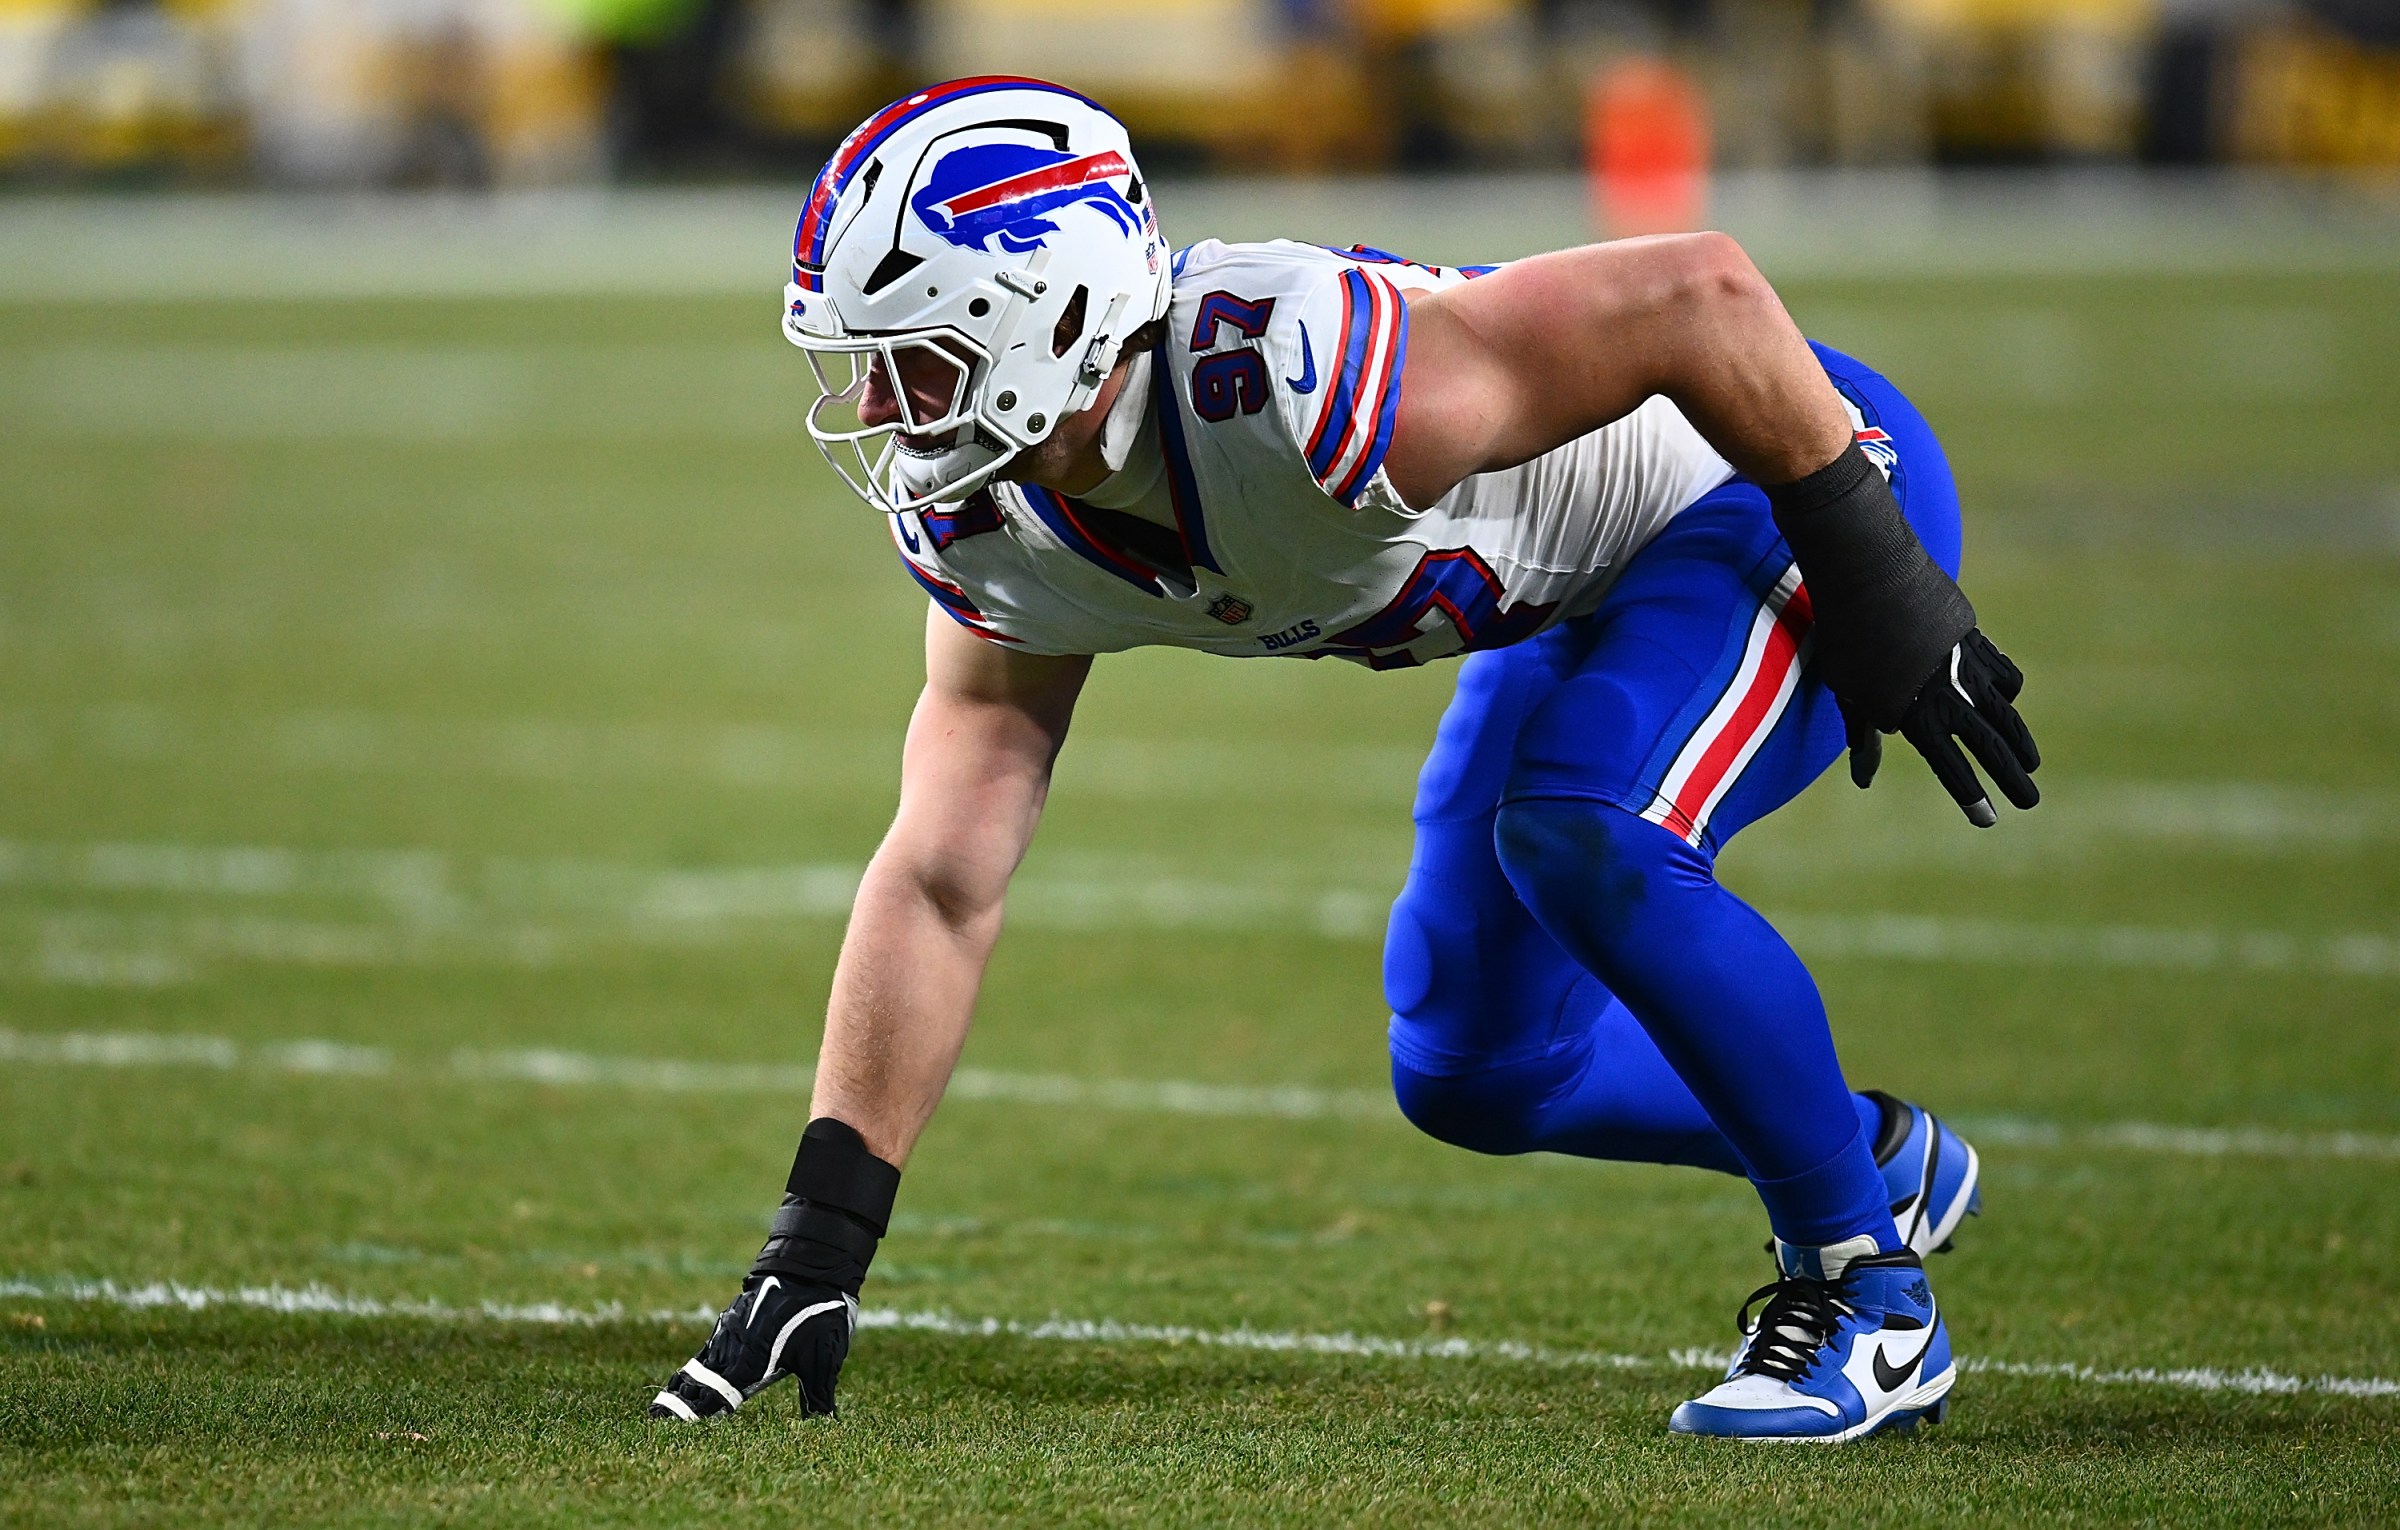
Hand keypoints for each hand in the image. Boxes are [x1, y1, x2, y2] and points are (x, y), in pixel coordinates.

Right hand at [650, 1275, 856, 1419]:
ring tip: (669, 1395)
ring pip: (702, 1360)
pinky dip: (699, 1360)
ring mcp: (731, 1329)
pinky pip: (711, 1344)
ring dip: (687, 1380)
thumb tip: (827, 1425)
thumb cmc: (818, 1314)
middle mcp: (734, 1348)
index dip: (693, 1412)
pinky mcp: (733, 1317)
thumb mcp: (823, 1359)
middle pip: (699, 1380)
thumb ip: (818, 1396)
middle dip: (679, 1399)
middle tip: (655, 1415)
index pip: (715, 1396)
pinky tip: (696, 1366)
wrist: (808, 1266)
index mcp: (751, 1363)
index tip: (667, 1423)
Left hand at [1845, 628, 2039, 826]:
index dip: (1971, 797)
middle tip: (2031, 801)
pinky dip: (2007, 692)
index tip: (1989, 820)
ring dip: (2020, 742)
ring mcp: (1968, 668)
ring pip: (2005, 713)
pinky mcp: (1976, 640)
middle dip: (2012, 778)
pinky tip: (2006, 701)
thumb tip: (1863, 780)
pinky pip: (2003, 675)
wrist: (1871, 575)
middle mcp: (1949, 697)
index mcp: (1915, 716)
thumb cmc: (1847, 638)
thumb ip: (1863, 737)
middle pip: (1990, 747)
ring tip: (2031, 763)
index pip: (1950, 767)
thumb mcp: (1848, 693)